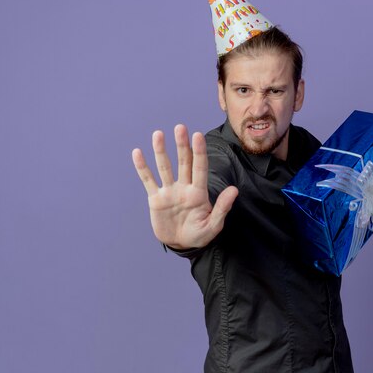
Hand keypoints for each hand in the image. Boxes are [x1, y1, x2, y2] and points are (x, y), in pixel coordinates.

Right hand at [132, 124, 238, 249]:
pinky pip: (148, 180)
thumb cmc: (199, 235)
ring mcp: (169, 192)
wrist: (181, 244)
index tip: (198, 135)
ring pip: (164, 168)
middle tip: (180, 127)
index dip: (199, 152)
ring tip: (158, 134)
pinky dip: (142, 168)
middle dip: (182, 145)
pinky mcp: (156, 199)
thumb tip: (234, 190)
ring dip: (161, 151)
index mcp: (199, 193)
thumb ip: (222, 208)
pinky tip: (137, 153)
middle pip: (183, 163)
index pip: (200, 168)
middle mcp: (184, 187)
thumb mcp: (213, 225)